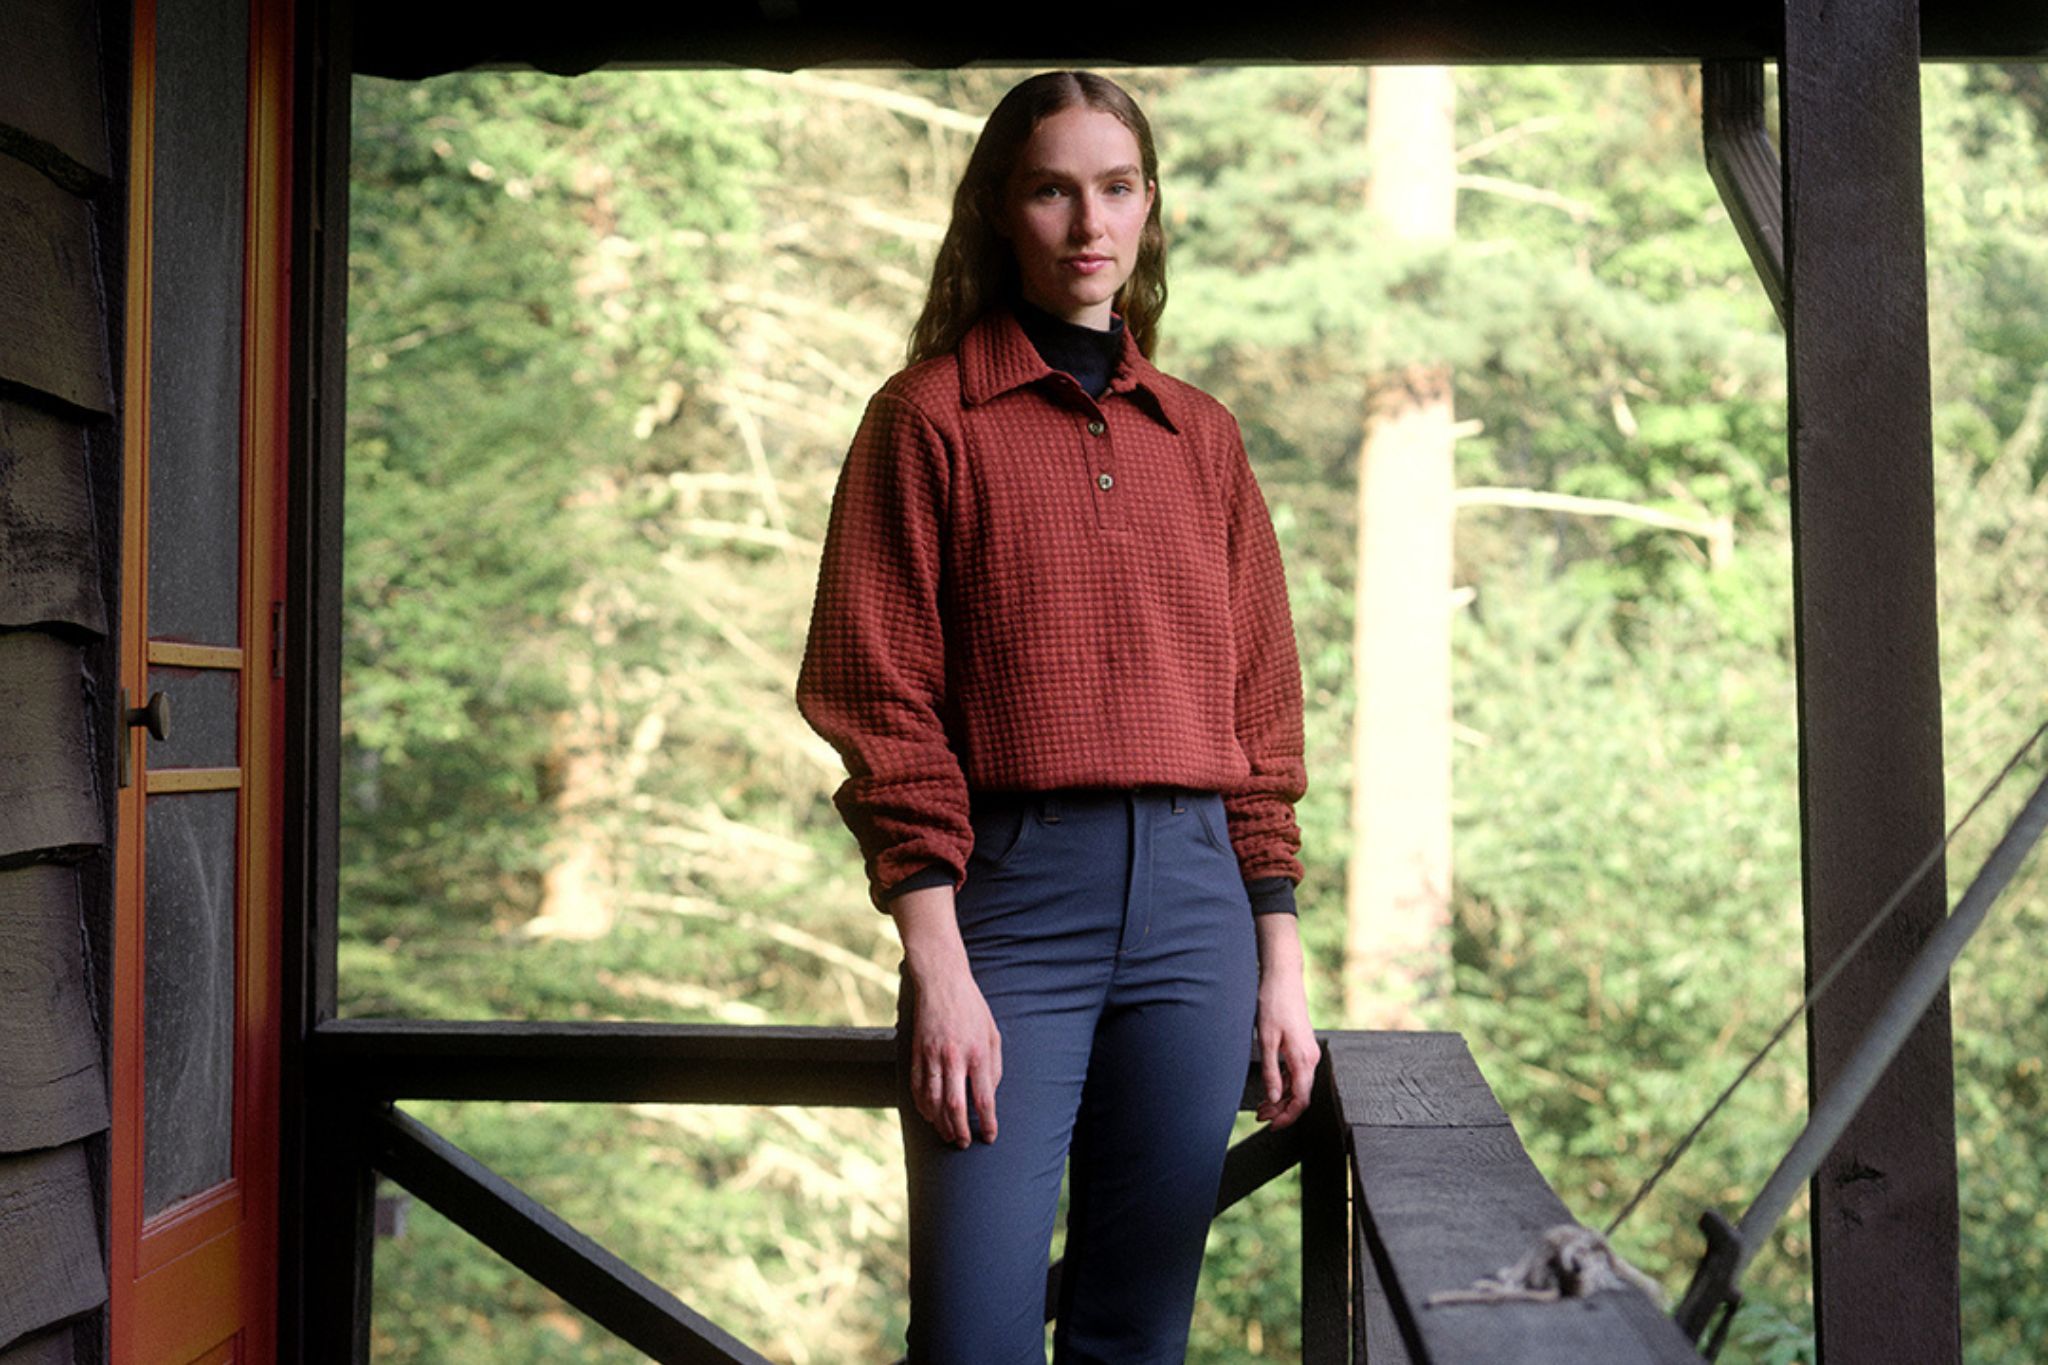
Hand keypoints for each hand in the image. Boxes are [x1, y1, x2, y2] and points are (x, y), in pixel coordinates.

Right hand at [891, 885, 1002, 1148]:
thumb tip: (989, 1095)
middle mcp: (955, 1058)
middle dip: (960, 1130)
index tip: (990, 1136)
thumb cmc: (972, 1008)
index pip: (984, 1098)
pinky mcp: (916, 1053)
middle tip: (963, 1144)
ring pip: (932, 1101)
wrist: (942, 981)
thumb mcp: (993, 1034)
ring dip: (940, 1123)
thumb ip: (994, 1066)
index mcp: (978, 1053)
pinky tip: (929, 1116)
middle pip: (955, 1106)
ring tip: (947, 1135)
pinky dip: (922, 1107)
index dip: (988, 1122)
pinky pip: (917, 1087)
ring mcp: (932, 1056)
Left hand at [1253, 913, 1319, 1129]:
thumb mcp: (1266, 1041)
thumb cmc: (1273, 1004)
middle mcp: (1311, 1058)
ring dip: (1282, 1099)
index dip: (1286, 1117)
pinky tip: (1270, 1089)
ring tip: (1261, 1106)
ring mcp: (1308, 1052)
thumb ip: (1271, 1072)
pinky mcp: (1303, 1046)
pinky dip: (1284, 1085)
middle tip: (1259, 1117)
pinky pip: (1297, 1073)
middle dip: (1281, 1110)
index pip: (1301, 1100)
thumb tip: (1274, 1100)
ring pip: (1299, 1085)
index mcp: (1304, 1059)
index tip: (1270, 1125)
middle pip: (1301, 1095)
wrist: (1283, 977)